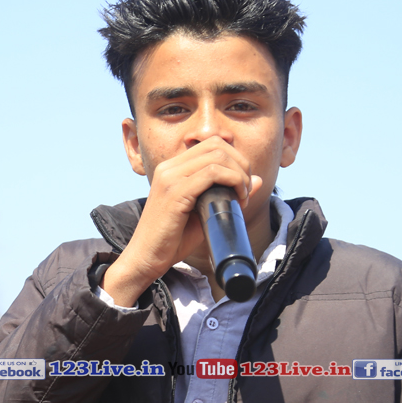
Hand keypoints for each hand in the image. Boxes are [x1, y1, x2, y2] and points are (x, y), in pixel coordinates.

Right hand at [103, 137, 263, 306]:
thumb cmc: (172, 239)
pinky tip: (236, 199)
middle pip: (216, 145)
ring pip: (217, 156)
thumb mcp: (204, 212)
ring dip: (238, 174)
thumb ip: (226, 193)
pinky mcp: (175, 192)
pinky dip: (232, 181)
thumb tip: (256, 179)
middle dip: (240, 164)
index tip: (241, 184)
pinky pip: (212, 173)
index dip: (234, 159)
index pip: (211, 144)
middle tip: (245, 191)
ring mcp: (170, 177)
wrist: (145, 258)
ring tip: (242, 197)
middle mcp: (169, 167)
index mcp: (172, 168)